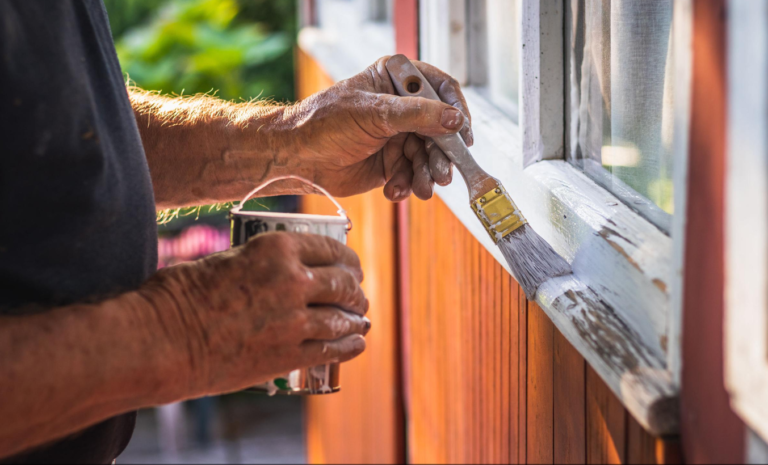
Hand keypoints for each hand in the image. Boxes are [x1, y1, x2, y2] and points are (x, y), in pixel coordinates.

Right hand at [138, 232, 368, 396]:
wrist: (163, 341)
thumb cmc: (180, 295)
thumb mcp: (227, 259)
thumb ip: (261, 263)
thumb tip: (279, 269)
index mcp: (277, 249)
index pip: (330, 249)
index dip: (348, 259)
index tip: (352, 266)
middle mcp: (293, 281)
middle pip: (342, 283)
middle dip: (355, 290)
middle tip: (357, 294)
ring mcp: (294, 321)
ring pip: (342, 318)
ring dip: (355, 318)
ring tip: (360, 320)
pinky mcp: (288, 355)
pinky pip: (332, 349)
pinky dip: (350, 346)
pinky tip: (358, 342)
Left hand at [289, 56, 472, 200]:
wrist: (297, 158)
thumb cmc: (324, 123)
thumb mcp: (374, 113)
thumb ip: (417, 115)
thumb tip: (454, 119)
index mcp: (396, 81)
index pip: (440, 89)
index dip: (456, 111)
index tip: (462, 134)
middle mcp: (401, 107)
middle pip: (440, 129)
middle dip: (441, 154)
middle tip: (442, 174)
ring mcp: (397, 136)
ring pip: (428, 156)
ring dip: (426, 175)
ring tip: (421, 188)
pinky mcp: (391, 163)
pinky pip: (412, 175)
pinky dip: (407, 185)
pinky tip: (395, 190)